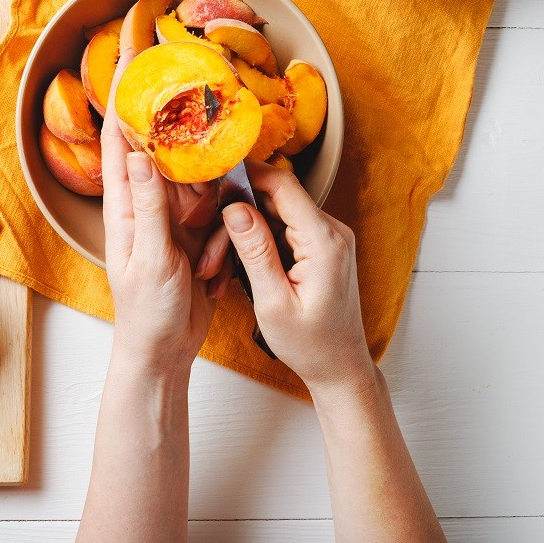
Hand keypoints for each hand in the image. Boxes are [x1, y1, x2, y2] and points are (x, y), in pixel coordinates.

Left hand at [101, 47, 233, 375]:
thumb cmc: (146, 310)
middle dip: (185, 145)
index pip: (119, 140)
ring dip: (210, 209)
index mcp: (124, 206)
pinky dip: (222, 236)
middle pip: (167, 154)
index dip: (124, 100)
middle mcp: (147, 205)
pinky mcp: (197, 238)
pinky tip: (212, 271)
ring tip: (201, 251)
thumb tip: (139, 152)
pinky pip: (219, 217)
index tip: (131, 57)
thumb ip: (149, 206)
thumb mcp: (151, 257)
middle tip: (203, 129)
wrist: (165, 351)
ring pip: (201, 187)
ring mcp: (173, 221)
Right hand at [215, 160, 374, 395]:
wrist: (339, 367)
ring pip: (270, 215)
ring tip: (216, 268)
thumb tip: (235, 209)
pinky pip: (278, 231)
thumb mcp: (273, 302)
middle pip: (271, 199)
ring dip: (239, 234)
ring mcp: (325, 238)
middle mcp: (330, 232)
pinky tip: (232, 269)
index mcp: (324, 241)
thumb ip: (255, 252)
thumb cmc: (310, 344)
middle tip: (204, 241)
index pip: (282, 185)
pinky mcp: (316, 248)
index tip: (211, 179)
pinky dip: (253, 244)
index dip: (244, 175)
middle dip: (233, 214)